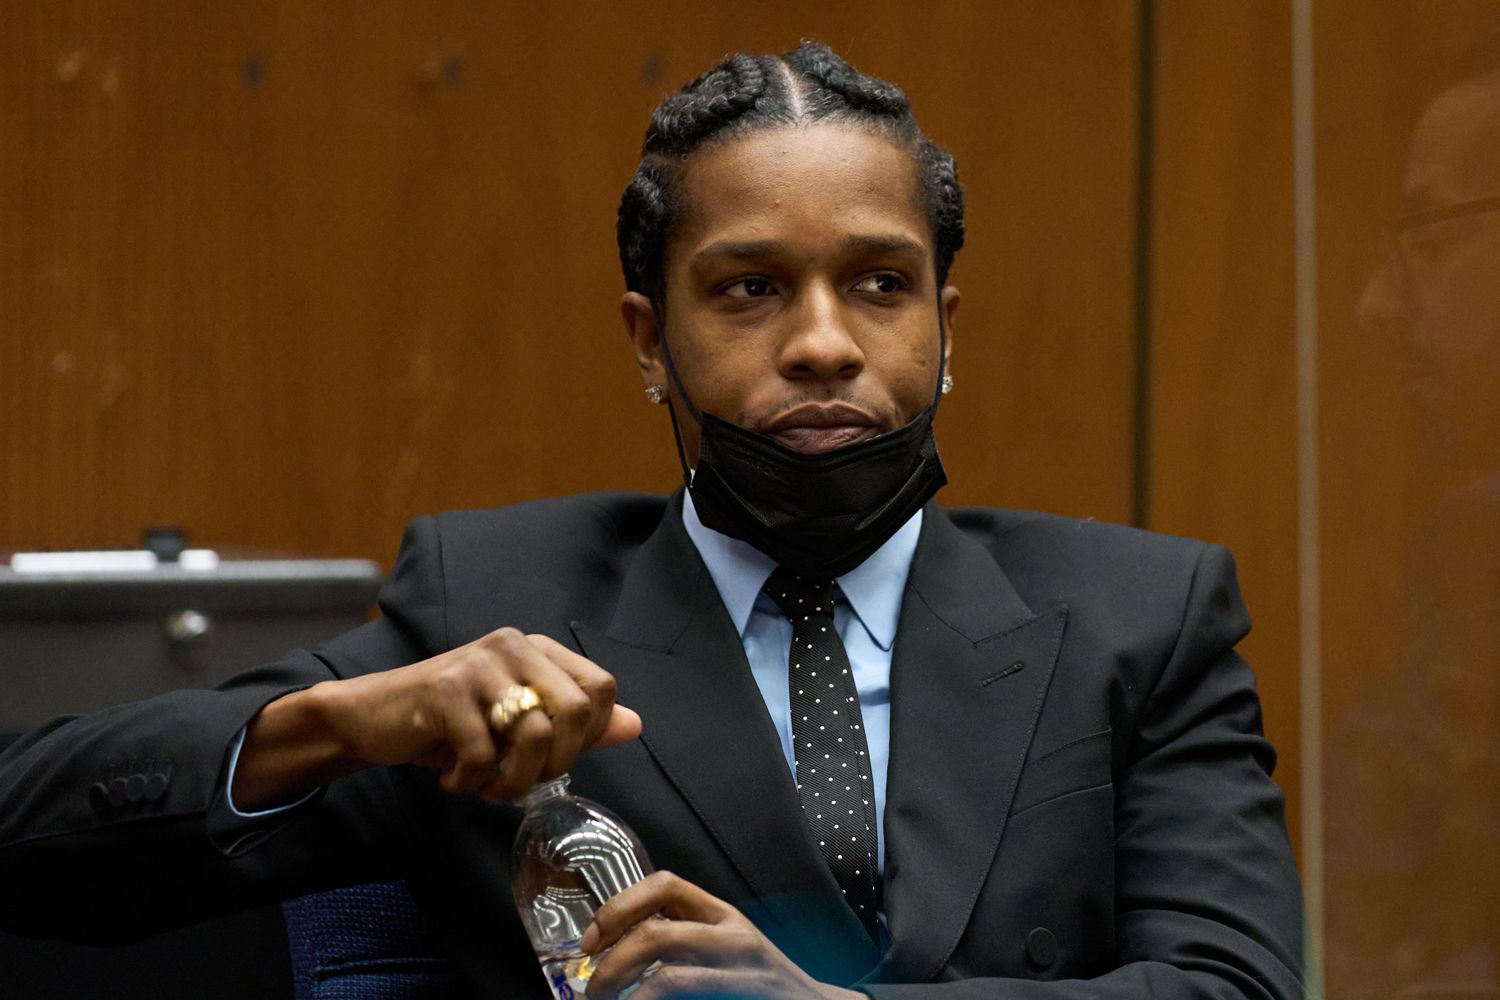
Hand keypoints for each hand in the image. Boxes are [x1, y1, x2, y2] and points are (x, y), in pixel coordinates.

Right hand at [234, 629, 641, 807]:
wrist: (375, 718)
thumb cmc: (453, 723)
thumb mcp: (518, 723)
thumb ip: (576, 723)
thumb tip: (635, 724)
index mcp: (539, 650)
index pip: (601, 687)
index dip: (588, 735)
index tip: (555, 758)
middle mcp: (514, 646)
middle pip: (574, 710)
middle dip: (555, 763)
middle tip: (523, 781)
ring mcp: (479, 664)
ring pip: (532, 733)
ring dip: (512, 781)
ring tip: (488, 787)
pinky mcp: (444, 690)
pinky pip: (481, 751)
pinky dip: (471, 781)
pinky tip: (455, 780)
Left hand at [582, 871, 861, 999]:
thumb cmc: (757, 979)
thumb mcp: (726, 944)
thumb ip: (684, 936)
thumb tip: (612, 945)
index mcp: (722, 914)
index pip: (665, 885)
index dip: (620, 906)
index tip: (591, 939)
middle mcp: (732, 936)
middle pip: (657, 933)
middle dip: (611, 962)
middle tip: (591, 988)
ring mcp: (740, 972)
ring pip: (667, 975)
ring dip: (625, 990)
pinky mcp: (743, 998)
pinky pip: (686, 997)